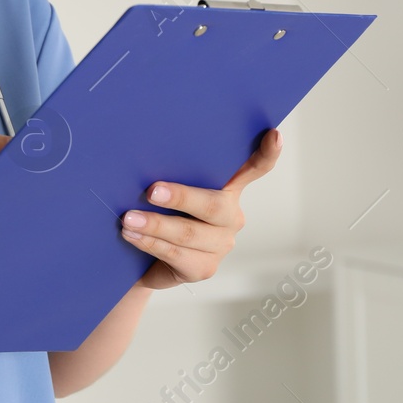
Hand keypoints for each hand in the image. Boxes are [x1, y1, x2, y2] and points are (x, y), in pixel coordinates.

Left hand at [123, 128, 281, 290]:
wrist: (143, 260)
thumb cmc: (158, 214)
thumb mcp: (166, 192)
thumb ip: (169, 173)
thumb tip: (141, 151)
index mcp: (226, 190)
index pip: (253, 170)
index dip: (266, 154)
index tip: (274, 135)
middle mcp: (230, 216)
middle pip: (213, 205)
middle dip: (181, 197)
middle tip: (152, 191)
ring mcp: (220, 244)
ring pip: (189, 232)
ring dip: (155, 224)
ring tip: (129, 218)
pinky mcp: (204, 268)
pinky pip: (177, 254)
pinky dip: (150, 243)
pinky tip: (132, 236)